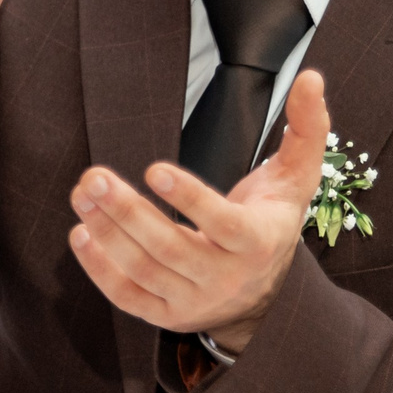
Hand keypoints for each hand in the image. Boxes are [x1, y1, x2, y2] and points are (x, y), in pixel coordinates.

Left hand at [65, 70, 331, 350]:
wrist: (264, 294)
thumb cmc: (271, 221)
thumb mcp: (296, 178)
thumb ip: (307, 128)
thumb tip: (311, 77)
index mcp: (259, 242)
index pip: (223, 225)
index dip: (190, 198)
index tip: (154, 169)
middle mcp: (226, 279)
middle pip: (169, 247)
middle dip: (126, 211)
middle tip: (93, 176)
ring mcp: (194, 301)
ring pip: (142, 269)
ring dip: (106, 231)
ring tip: (83, 193)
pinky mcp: (166, 315)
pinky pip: (127, 296)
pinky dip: (99, 268)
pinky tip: (81, 233)